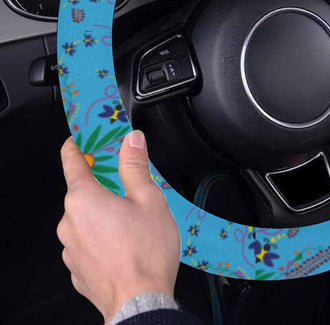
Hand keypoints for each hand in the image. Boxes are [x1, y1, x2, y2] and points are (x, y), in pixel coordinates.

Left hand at [57, 130, 180, 322]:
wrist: (141, 302)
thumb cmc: (145, 251)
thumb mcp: (149, 199)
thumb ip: (135, 166)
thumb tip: (131, 140)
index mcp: (84, 199)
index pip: (72, 161)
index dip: (77, 145)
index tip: (81, 138)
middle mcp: (69, 222)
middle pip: (82, 192)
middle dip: (102, 186)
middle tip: (128, 189)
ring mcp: (70, 248)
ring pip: (85, 219)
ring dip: (103, 214)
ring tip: (132, 223)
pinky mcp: (77, 269)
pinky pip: (87, 243)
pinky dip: (102, 237)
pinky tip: (124, 244)